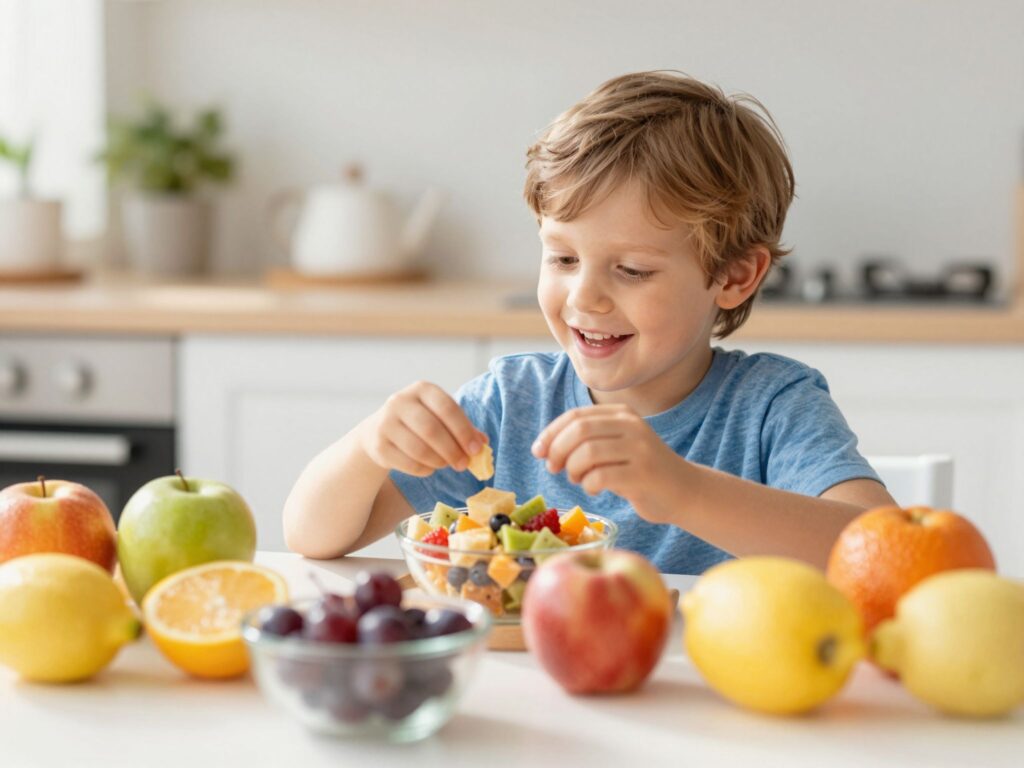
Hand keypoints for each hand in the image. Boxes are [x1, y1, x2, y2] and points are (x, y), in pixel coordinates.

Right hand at [359, 381, 486, 476]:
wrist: (378, 431)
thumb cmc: (419, 423)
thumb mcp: (440, 417)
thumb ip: (463, 428)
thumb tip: (482, 443)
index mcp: (422, 389)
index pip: (447, 408)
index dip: (464, 431)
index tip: (476, 449)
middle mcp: (401, 401)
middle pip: (431, 430)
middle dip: (452, 450)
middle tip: (464, 464)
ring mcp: (386, 423)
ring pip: (419, 449)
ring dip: (439, 462)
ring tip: (446, 464)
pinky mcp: (378, 445)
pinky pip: (408, 464)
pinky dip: (424, 470)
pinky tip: (429, 468)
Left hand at [531, 404, 684, 523]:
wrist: (683, 491)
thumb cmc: (640, 471)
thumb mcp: (615, 446)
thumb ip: (586, 441)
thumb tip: (544, 448)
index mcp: (621, 414)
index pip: (575, 416)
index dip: (551, 433)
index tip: (538, 451)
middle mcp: (631, 426)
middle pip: (579, 431)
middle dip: (557, 450)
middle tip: (552, 468)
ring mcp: (639, 449)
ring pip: (588, 453)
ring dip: (573, 469)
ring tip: (577, 479)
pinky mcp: (642, 475)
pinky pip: (601, 477)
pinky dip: (588, 485)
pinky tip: (593, 489)